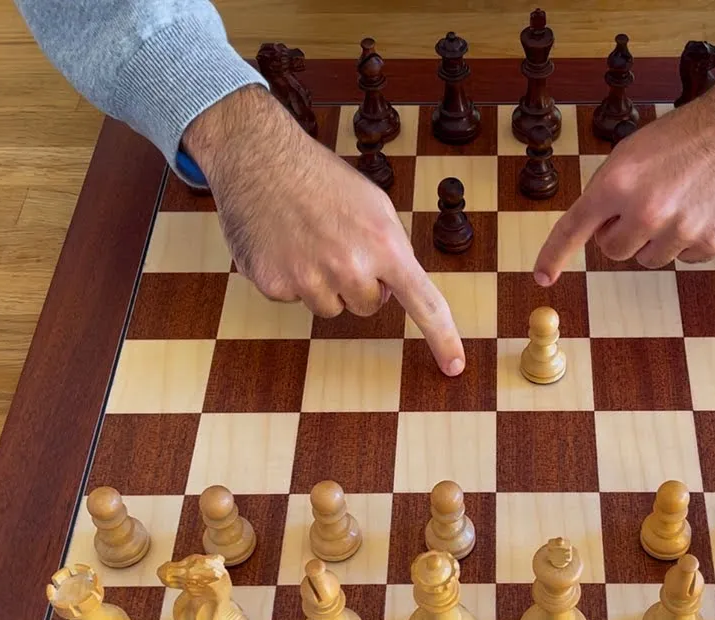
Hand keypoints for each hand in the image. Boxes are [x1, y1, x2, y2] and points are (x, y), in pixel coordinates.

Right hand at [183, 85, 464, 375]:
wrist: (260, 156)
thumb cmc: (321, 178)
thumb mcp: (375, 205)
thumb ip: (391, 248)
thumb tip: (394, 288)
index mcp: (385, 244)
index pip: (424, 302)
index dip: (442, 337)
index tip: (455, 366)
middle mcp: (350, 267)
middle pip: (368, 307)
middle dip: (359, 284)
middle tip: (338, 244)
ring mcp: (309, 278)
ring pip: (330, 308)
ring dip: (323, 283)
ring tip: (308, 240)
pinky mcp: (274, 284)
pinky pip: (294, 298)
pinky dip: (289, 275)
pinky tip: (282, 243)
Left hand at [534, 68, 714, 282]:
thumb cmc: (685, 135)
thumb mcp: (633, 152)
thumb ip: (608, 191)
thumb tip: (594, 233)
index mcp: (619, 182)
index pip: (575, 228)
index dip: (554, 255)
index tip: (542, 277)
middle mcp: (648, 211)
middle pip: (613, 251)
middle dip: (622, 233)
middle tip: (644, 205)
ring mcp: (683, 231)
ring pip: (650, 258)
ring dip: (656, 238)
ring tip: (679, 201)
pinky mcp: (714, 242)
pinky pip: (685, 258)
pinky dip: (689, 239)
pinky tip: (704, 207)